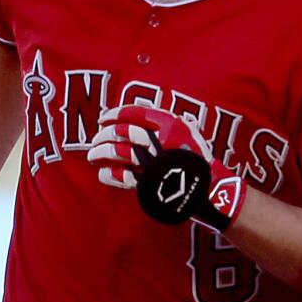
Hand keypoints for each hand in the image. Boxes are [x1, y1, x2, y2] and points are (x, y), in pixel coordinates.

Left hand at [88, 104, 212, 188]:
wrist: (209, 188)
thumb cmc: (198, 158)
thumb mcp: (189, 132)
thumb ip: (167, 123)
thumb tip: (142, 117)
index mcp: (170, 124)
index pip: (136, 113)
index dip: (115, 113)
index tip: (104, 117)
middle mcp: (160, 141)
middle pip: (123, 132)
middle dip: (105, 134)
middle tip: (96, 138)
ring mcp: (153, 161)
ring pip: (119, 152)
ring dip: (102, 152)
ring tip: (92, 155)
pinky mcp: (149, 181)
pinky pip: (122, 176)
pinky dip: (109, 174)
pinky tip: (103, 173)